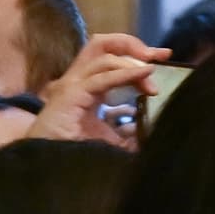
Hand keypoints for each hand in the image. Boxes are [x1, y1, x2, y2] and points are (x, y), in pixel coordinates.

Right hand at [31, 32, 168, 146]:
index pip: (113, 59)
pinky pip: (101, 78)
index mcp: (88, 87)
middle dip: (134, 46)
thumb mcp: (111, 139)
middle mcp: (79, 81)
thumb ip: (129, 131)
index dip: (137, 55)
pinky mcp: (70, 94)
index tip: (164, 58)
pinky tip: (144, 74)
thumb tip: (152, 131)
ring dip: (132, 64)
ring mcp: (73, 85)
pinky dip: (124, 74)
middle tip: (161, 55)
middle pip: (105, 47)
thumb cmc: (75, 153)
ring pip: (105, 58)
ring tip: (152, 75)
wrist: (50, 167)